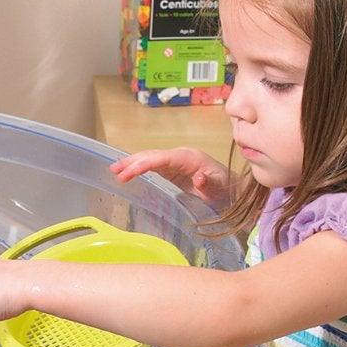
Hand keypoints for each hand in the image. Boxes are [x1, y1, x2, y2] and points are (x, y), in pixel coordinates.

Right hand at [111, 145, 232, 207]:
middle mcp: (180, 156)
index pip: (163, 158)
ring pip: (150, 159)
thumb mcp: (220, 188)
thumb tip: (198, 178)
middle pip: (152, 155)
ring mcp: (175, 163)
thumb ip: (208, 183)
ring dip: (132, 163)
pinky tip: (126, 171)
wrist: (233, 191)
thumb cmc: (227, 189)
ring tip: (113, 169)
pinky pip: (152, 166)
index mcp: (190, 158)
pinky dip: (138, 168)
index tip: (130, 171)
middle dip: (133, 162)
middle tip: (115, 171)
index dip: (145, 163)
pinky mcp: (172, 171)